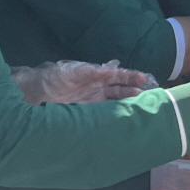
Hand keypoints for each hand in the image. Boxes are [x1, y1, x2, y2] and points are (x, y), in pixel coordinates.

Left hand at [10, 59, 155, 104]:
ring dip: (129, 104)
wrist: (37, 92)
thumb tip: (108, 68)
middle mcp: (98, 87)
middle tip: (152, 96)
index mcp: (96, 74)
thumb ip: (88, 71)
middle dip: (136, 91)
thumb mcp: (71, 72)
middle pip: (121, 89)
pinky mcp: (89, 112)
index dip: (132, 76)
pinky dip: (116, 116)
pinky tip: (125, 121)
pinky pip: (106, 113)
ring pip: (117, 102)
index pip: (118, 75)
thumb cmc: (54, 78)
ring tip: (144, 108)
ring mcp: (95, 100)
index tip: (146, 79)